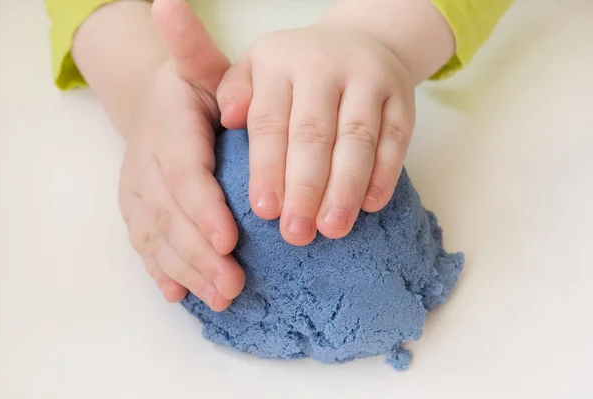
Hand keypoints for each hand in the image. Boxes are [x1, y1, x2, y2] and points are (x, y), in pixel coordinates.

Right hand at [118, 0, 243, 309]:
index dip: (202, 207)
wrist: (158, 108)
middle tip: (235, 283)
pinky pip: (146, 246)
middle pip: (170, 217)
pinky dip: (162, 272)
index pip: (182, 173)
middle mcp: (146, 166)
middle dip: (201, 254)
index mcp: (166, 130)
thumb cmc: (195, 91)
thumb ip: (193, 48)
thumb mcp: (201, 67)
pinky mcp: (140, 213)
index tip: (229, 237)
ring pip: (158, 239)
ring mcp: (139, 194)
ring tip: (221, 297)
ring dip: (188, 271)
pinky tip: (179, 295)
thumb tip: (170, 4)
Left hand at [217, 24, 415, 245]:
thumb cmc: (297, 70)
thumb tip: (229, 119)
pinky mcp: (402, 97)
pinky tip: (370, 206)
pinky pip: (396, 139)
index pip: (271, 122)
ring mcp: (369, 78)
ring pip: (358, 139)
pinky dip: (385, 175)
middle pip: (314, 135)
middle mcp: (325, 65)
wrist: (361, 41)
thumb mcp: (256, 66)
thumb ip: (235, 92)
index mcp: (280, 61)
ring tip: (332, 228)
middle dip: (305, 188)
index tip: (265, 212)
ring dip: (345, 188)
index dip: (268, 169)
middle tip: (297, 233)